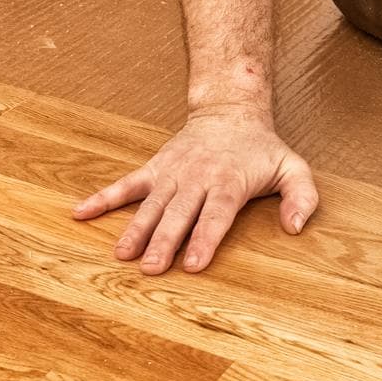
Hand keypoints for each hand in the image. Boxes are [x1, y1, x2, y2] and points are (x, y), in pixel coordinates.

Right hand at [72, 106, 317, 274]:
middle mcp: (196, 178)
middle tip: (151, 269)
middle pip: (178, 214)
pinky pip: (125, 184)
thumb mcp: (293, 168)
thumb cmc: (261, 149)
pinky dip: (102, 198)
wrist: (229, 111)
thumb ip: (301, 198)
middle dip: (164, 242)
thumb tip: (295, 228)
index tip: (194, 263)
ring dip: (135, 230)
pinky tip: (80, 213)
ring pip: (151, 205)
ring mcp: (171, 173)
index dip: (205, 239)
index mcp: (228, 182)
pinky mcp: (154, 169)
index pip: (215, 215)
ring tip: (121, 255)